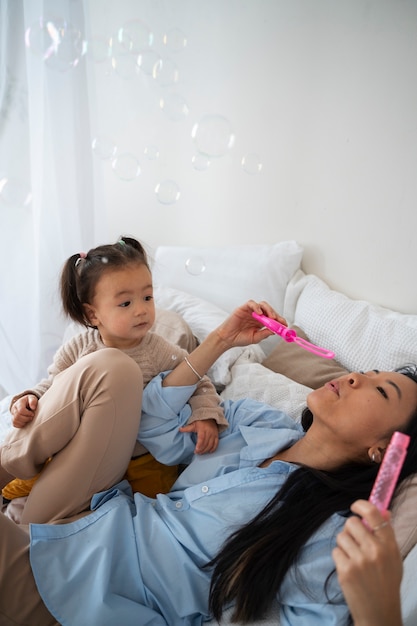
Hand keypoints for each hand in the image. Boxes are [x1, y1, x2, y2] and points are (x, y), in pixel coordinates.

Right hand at [11, 394, 37, 427]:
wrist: (25, 403)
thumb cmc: (29, 401)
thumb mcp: (32, 398)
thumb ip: (33, 401)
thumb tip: (33, 407)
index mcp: (19, 403)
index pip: (21, 410)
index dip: (28, 414)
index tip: (32, 414)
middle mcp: (14, 408)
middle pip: (17, 416)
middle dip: (26, 418)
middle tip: (31, 417)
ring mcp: (12, 414)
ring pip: (15, 421)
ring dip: (24, 422)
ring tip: (28, 419)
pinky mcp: (13, 419)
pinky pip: (15, 424)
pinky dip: (21, 425)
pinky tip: (25, 422)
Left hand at [179, 419, 218, 453]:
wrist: (210, 418)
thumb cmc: (200, 422)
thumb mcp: (193, 424)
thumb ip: (187, 428)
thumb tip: (179, 429)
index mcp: (203, 429)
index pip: (201, 438)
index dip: (199, 445)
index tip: (196, 450)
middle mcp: (209, 432)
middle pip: (206, 443)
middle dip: (201, 450)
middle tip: (197, 453)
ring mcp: (214, 434)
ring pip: (211, 445)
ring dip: (206, 450)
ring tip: (201, 453)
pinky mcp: (216, 436)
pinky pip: (216, 444)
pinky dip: (213, 449)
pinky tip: (209, 452)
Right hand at [215, 300, 286, 348]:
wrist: (227, 339)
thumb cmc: (240, 338)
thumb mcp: (255, 338)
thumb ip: (264, 333)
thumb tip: (275, 330)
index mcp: (260, 322)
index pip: (272, 318)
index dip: (279, 320)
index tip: (285, 324)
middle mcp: (256, 315)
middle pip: (269, 310)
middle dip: (275, 314)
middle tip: (278, 320)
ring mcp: (250, 311)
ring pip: (262, 304)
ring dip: (268, 309)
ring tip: (271, 317)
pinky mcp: (243, 308)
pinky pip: (251, 303)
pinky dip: (256, 306)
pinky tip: (259, 313)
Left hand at [332, 500, 402, 625]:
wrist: (380, 611)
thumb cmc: (386, 582)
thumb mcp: (394, 557)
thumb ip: (387, 533)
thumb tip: (383, 510)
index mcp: (389, 544)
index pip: (373, 514)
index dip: (361, 505)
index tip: (355, 507)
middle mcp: (375, 550)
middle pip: (351, 523)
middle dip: (350, 529)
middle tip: (354, 541)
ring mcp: (360, 560)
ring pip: (341, 536)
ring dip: (344, 544)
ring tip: (353, 557)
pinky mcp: (346, 570)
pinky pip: (335, 551)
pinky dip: (339, 558)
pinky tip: (349, 568)